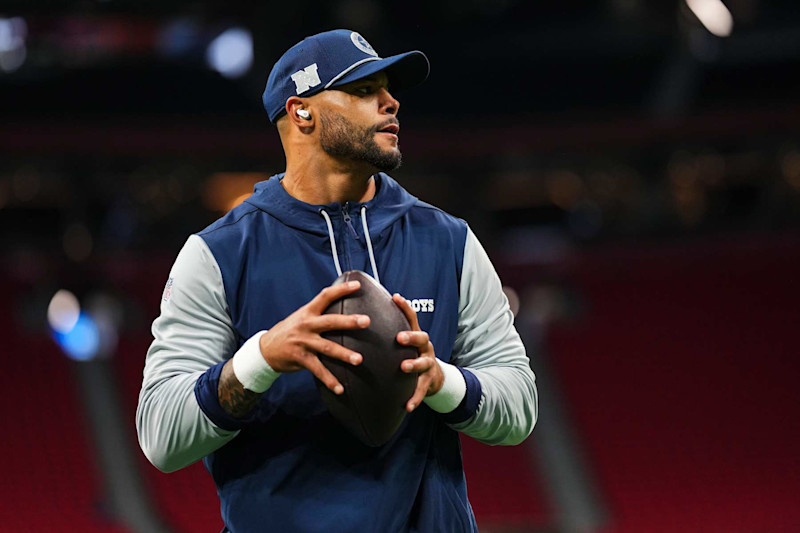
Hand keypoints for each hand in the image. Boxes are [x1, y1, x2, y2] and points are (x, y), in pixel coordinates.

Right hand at [259, 281, 368, 394]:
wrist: (265, 349)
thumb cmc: (290, 331)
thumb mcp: (301, 317)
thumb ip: (319, 314)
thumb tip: (343, 309)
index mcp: (308, 312)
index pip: (325, 296)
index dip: (341, 289)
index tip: (357, 285)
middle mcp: (306, 325)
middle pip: (330, 321)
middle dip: (349, 321)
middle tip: (366, 321)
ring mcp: (303, 342)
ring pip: (327, 348)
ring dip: (344, 354)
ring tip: (359, 360)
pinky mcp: (300, 358)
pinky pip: (318, 370)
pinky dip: (330, 380)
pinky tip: (341, 389)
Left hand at [393, 293, 443, 411]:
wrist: (435, 377)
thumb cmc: (411, 355)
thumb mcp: (405, 343)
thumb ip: (390, 331)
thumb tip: (363, 316)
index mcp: (416, 336)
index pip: (412, 318)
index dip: (405, 307)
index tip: (395, 297)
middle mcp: (425, 348)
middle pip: (422, 338)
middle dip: (411, 337)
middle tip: (399, 337)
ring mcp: (429, 364)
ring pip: (423, 363)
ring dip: (414, 365)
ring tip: (404, 367)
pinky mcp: (429, 382)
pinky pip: (422, 390)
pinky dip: (415, 398)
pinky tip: (407, 406)